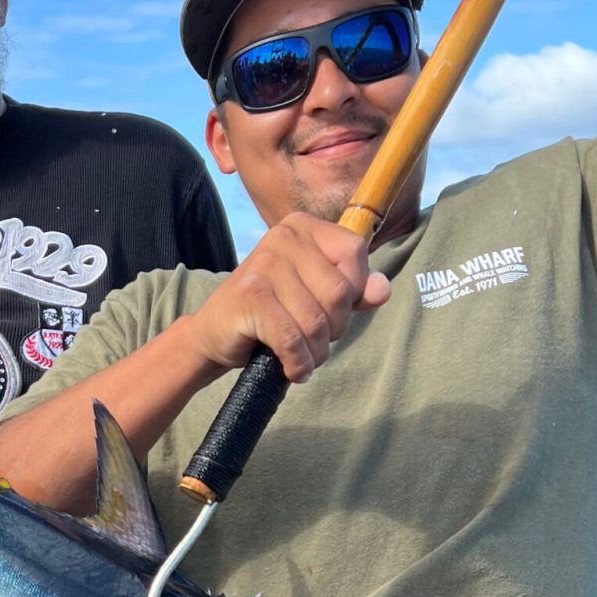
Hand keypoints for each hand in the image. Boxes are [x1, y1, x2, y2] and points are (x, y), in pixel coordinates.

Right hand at [184, 212, 389, 383]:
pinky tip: (292, 369)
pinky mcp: (251, 296)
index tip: (331, 310)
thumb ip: (354, 291)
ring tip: (301, 356)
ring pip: (317, 321)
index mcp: (303, 226)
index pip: (355, 251)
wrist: (214, 334)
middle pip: (339, 292)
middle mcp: (284, 236)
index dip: (355, 291)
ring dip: (315, 352)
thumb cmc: (272, 312)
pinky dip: (298, 363)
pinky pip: (293, 338)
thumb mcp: (317, 296)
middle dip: (334, 329)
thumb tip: (383, 290)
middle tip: (313, 339)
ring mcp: (264, 264)